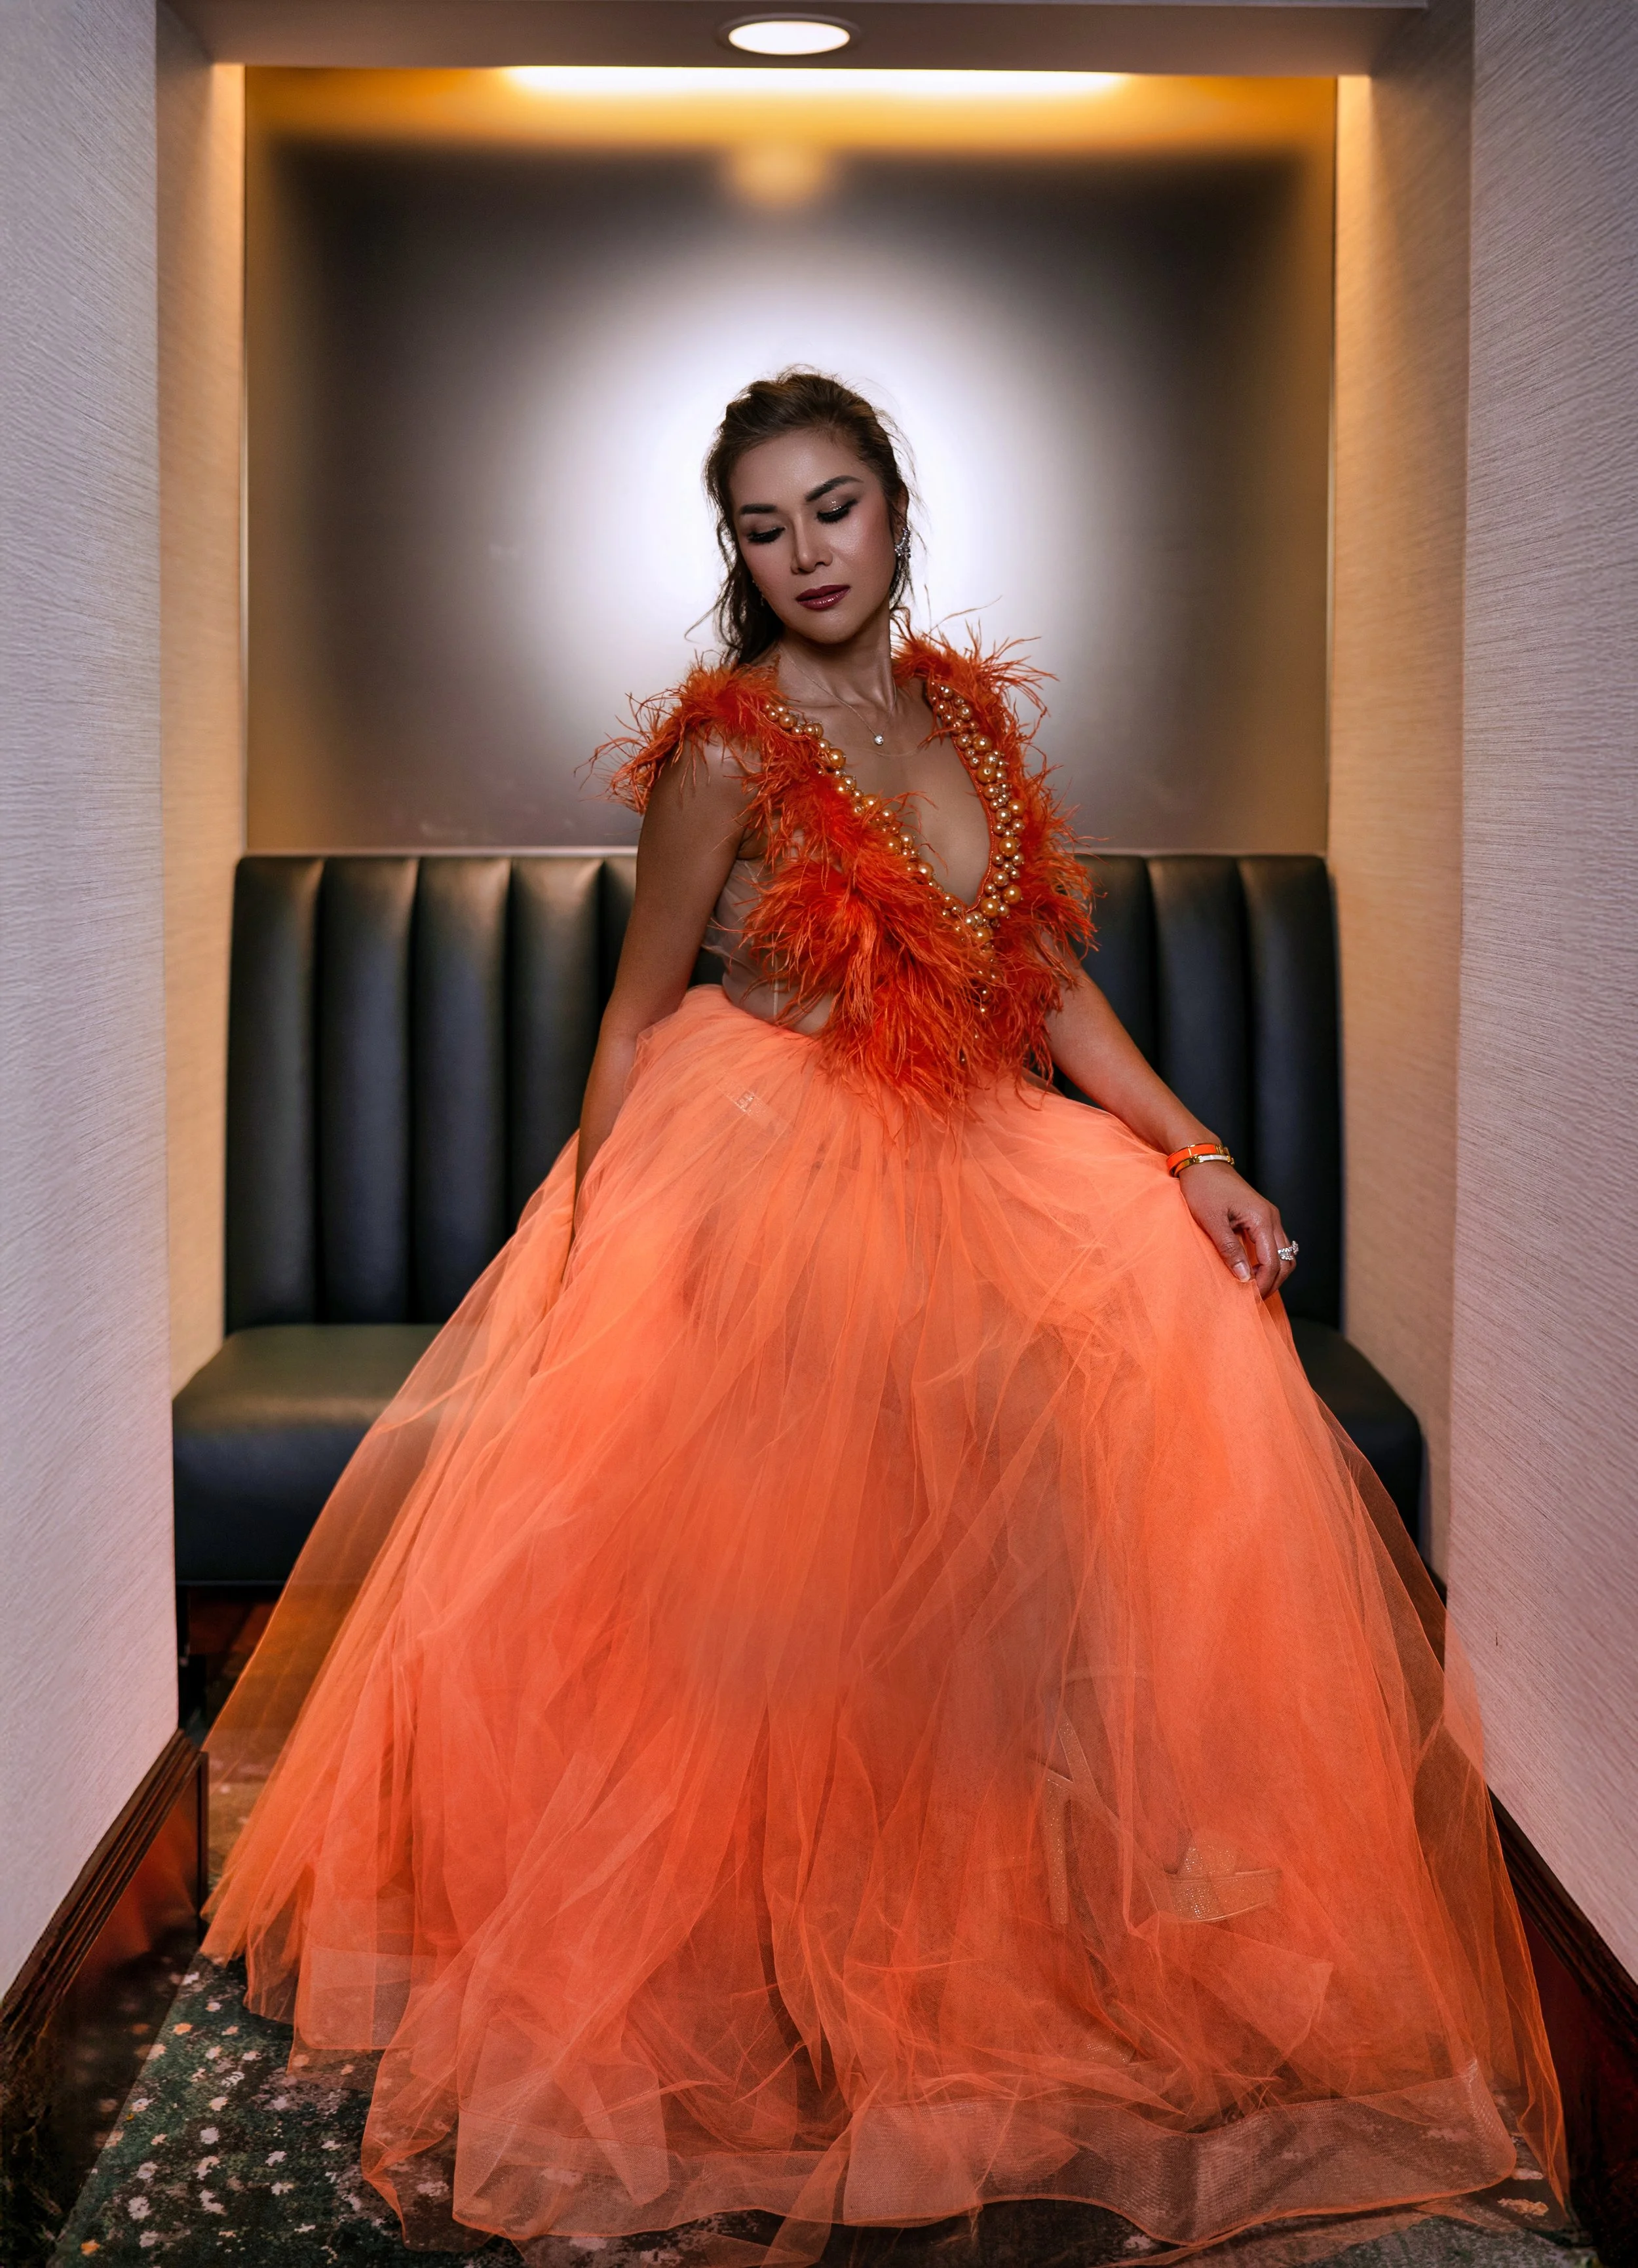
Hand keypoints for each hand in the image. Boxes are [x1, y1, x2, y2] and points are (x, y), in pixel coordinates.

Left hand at [1177, 1161, 1294, 1299]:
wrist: (1201, 1160)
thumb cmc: (1202, 1187)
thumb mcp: (1211, 1220)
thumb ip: (1229, 1249)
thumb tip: (1244, 1278)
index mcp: (1262, 1219)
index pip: (1273, 1262)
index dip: (1264, 1284)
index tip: (1249, 1299)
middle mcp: (1272, 1218)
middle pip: (1286, 1260)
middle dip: (1273, 1282)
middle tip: (1252, 1298)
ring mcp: (1269, 1216)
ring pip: (1284, 1253)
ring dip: (1273, 1272)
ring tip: (1252, 1287)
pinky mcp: (1261, 1216)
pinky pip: (1274, 1245)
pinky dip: (1268, 1261)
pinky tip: (1251, 1270)